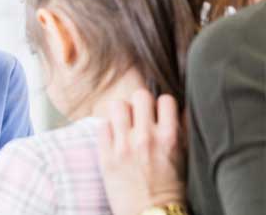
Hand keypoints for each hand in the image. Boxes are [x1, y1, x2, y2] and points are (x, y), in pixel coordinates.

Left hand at [98, 89, 185, 214]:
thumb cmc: (171, 190)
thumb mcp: (185, 159)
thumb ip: (183, 132)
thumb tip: (180, 109)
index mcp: (170, 138)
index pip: (165, 100)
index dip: (162, 105)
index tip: (159, 114)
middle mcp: (146, 137)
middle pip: (140, 96)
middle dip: (140, 104)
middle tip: (140, 117)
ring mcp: (124, 145)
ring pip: (117, 105)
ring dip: (121, 113)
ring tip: (124, 124)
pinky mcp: (106, 155)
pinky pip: (102, 125)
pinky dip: (108, 128)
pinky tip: (114, 138)